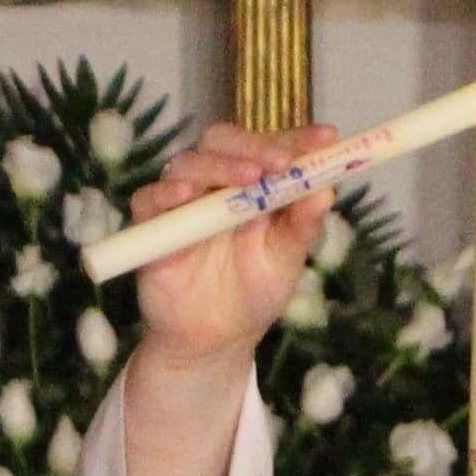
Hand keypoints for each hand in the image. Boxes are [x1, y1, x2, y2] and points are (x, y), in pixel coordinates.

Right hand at [115, 119, 331, 475]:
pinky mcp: (151, 224)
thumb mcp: (286, 258)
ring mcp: (181, 200)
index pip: (271, 147)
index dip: (297, 138)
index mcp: (253, 183)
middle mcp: (215, 182)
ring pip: (189, 163)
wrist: (216, 338)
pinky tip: (186, 195)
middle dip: (255, 146)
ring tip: (247, 177)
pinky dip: (165, 193)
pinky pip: (148, 199)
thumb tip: (327, 191)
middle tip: (281, 162)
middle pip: (224, 142)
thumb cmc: (255, 290)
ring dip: (217, 166)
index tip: (327, 137)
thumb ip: (302, 225)